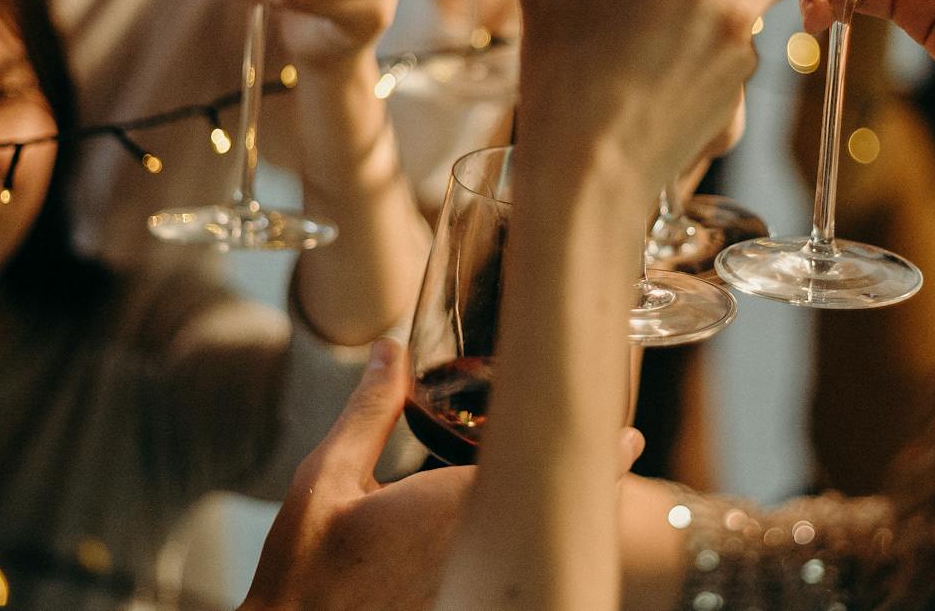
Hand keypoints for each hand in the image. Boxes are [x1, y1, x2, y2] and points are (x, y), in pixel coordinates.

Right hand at [238, 339, 647, 610]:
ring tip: (587, 486)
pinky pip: (513, 576)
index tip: (629, 440)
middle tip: (618, 453)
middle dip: (585, 484)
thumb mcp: (326, 479)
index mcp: (450, 509)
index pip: (543, 475)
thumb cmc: (305, 567)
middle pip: (553, 516)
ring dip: (558, 519)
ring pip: (538, 548)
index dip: (595, 457)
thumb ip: (368, 413)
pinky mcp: (464, 605)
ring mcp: (476, 588)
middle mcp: (476, 555)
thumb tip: (392, 349)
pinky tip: (528, 536)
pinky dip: (528, 553)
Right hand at [494, 0, 828, 192]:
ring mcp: (745, 63)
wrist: (589, 180)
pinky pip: (737, 61)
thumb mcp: (544, 2)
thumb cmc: (568, 84)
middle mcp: (739, 10)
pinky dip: (712, 50)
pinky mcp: (737, 106)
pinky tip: (662, 62)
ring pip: (765, 9)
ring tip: (676, 4)